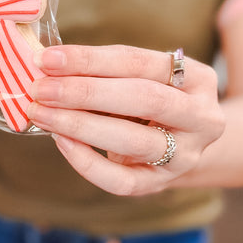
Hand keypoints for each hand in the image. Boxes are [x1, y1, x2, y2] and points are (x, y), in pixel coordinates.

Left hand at [28, 45, 224, 195]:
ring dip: (80, 125)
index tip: (48, 59)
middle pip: (143, 99)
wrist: (181, 141)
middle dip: (85, 93)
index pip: (139, 62)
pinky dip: (87, 162)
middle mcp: (201, 116)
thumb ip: (102, 69)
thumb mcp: (140, 77)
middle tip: (41, 89)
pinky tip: (61, 141)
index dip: (90, 59)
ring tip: (42, 113)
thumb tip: (48, 64)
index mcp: (197, 77)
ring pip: (133, 141)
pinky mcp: (162, 184)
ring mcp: (186, 155)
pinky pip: (122, 181)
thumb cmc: (148, 99)